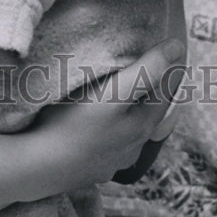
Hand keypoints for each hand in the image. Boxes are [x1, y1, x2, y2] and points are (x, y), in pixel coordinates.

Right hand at [30, 38, 184, 192]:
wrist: (39, 166)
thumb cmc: (73, 124)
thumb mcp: (113, 93)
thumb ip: (145, 72)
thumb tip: (177, 47)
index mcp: (142, 126)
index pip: (165, 92)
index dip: (164, 70)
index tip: (157, 51)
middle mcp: (133, 147)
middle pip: (147, 112)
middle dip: (144, 91)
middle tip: (134, 68)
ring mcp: (113, 162)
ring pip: (127, 131)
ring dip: (126, 113)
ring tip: (113, 95)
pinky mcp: (92, 169)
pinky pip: (107, 145)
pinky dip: (107, 131)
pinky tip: (95, 126)